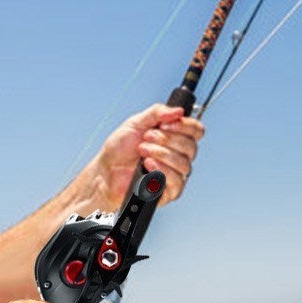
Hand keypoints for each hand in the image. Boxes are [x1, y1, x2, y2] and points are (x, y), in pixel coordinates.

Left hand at [88, 103, 204, 210]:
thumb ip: (157, 113)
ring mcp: (175, 174)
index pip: (196, 131)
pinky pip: (177, 182)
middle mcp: (178, 155)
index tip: (165, 124)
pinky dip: (162, 171)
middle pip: (191, 147)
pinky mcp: (168, 191)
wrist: (105, 171)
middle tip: (147, 137)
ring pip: (185, 165)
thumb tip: (179, 111)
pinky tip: (148, 165)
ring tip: (142, 151)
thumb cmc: (119, 149)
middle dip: (167, 140)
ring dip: (162, 154)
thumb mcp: (135, 123)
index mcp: (174, 137)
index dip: (185, 126)